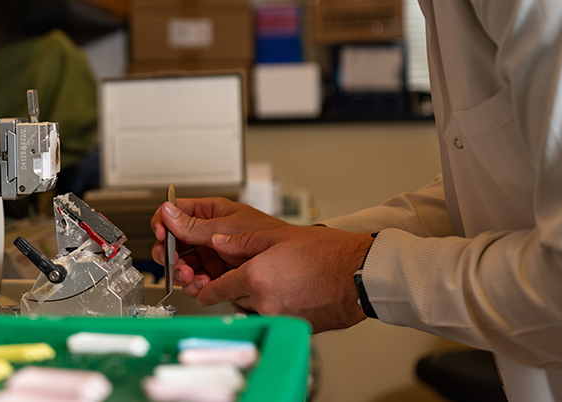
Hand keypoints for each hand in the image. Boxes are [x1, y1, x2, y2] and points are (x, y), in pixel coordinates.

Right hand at [151, 197, 288, 296]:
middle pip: (173, 242)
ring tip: (193, 277)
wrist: (291, 262)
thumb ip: (195, 225)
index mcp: (209, 212)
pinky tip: (203, 286)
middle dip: (170, 254)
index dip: (163, 222)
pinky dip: (196, 286)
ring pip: (183, 264)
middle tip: (174, 262)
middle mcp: (207, 233)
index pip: (175, 212)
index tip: (161, 234)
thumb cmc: (269, 234)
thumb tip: (168, 213)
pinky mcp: (218, 275)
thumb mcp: (227, 226)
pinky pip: (197, 280)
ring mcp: (212, 255)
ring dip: (183, 273)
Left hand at [195, 225, 374, 332]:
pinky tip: (287, 289)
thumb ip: (241, 241)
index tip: (201, 289)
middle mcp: (265, 302)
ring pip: (253, 308)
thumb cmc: (328, 253)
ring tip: (274, 277)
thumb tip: (217, 242)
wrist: (360, 274)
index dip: (206, 289)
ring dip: (254, 296)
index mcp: (256, 278)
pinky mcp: (294, 325)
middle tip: (246, 273)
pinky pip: (273, 316)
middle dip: (234, 287)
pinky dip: (273, 305)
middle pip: (234, 298)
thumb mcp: (278, 236)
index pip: (217, 289)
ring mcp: (281, 316)